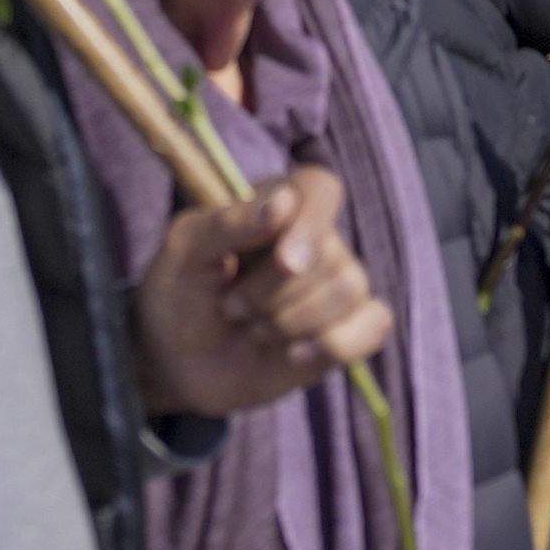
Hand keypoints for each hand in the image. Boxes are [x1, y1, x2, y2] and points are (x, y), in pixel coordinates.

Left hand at [130, 164, 392, 417]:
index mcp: (277, 204)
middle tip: (232, 306)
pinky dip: (335, 343)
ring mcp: (333, 286)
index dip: (312, 223)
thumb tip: (284, 204)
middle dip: (274, 293)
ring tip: (254, 328)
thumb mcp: (184, 250)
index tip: (284, 261)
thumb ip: (230, 222)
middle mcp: (313, 239)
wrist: (175, 361)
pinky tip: (293, 354)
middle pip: (332, 254)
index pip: (320, 189)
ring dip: (291, 321)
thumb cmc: (179, 292)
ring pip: (350, 290)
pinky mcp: (344, 330)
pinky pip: (374, 325)